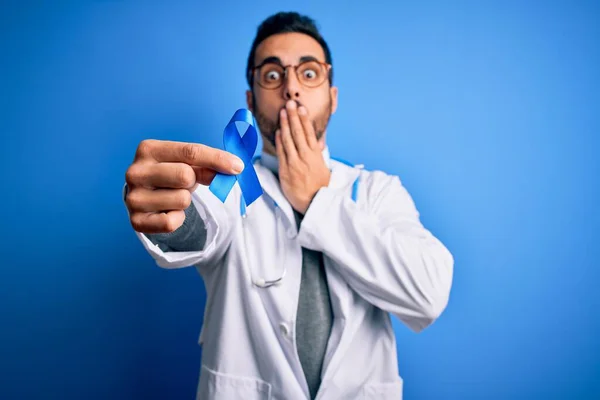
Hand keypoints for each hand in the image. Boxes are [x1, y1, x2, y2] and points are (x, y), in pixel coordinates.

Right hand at [125, 139, 243, 233]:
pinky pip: (171, 223)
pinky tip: (168, 211)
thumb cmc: (170, 173)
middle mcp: (135, 172)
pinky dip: (177, 219)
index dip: (218, 159)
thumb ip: (209, 164)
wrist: (146, 196)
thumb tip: (235, 168)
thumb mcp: (188, 163)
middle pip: (185, 175)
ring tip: (173, 196)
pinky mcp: (136, 221)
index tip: (238, 167)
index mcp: (148, 149)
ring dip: (184, 201)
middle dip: (193, 181)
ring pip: (182, 200)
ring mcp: (133, 198)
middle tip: (185, 183)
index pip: (190, 152)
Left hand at [275, 100, 330, 213]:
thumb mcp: (323, 168)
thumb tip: (316, 143)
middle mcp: (306, 157)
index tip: (301, 108)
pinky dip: (279, 140)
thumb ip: (317, 154)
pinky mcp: (286, 171)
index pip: (309, 133)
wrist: (314, 204)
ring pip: (289, 140)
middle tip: (289, 103)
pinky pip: (282, 152)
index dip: (304, 119)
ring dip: (285, 124)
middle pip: (298, 133)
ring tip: (283, 112)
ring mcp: (295, 163)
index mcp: (316, 156)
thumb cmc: (319, 187)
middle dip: (293, 117)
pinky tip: (278, 131)